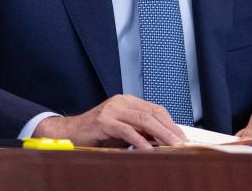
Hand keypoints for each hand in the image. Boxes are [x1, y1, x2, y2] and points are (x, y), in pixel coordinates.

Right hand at [33, 94, 185, 148]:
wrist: (69, 133)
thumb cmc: (96, 134)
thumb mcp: (122, 132)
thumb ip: (140, 132)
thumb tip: (163, 142)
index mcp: (127, 101)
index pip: (155, 109)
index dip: (170, 123)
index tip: (182, 137)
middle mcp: (121, 102)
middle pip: (152, 113)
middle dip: (169, 129)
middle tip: (182, 143)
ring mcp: (111, 110)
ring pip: (143, 119)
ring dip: (160, 134)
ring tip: (172, 146)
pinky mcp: (103, 121)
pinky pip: (126, 130)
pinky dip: (139, 140)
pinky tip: (148, 150)